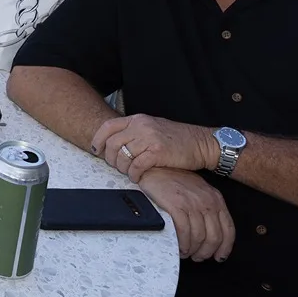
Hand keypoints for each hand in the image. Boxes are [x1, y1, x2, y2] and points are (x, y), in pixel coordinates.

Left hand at [92, 114, 216, 181]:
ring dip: (123, 168)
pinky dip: (134, 175)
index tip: (96, 151)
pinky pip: (136, 166)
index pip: (108, 127)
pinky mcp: (158, 152)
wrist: (201, 143)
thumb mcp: (152, 128)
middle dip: (111, 159)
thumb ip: (134, 132)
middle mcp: (141, 126)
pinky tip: (138, 177)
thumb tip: (113, 144)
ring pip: (123, 157)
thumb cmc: (177, 139)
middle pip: (112, 144)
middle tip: (117, 167)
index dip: (98, 140)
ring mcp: (149, 138)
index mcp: (138, 119)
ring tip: (129, 172)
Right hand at [136, 168, 234, 262]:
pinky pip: (185, 232)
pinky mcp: (177, 205)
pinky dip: (183, 244)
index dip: (225, 247)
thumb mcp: (197, 191)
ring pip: (200, 237)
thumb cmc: (172, 180)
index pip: (228, 229)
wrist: (154, 167)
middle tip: (198, 257)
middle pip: (214, 236)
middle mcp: (207, 201)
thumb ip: (205, 208)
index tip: (219, 256)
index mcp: (215, 198)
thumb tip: (208, 232)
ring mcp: (192, 203)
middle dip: (206, 252)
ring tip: (186, 253)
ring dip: (193, 250)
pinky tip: (179, 247)